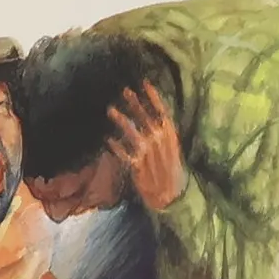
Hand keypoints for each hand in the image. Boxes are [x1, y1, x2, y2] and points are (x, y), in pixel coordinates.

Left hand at [108, 84, 187, 210]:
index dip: (153, 97)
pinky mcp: (137, 166)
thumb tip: (152, 115)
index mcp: (170, 135)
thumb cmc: (169, 169)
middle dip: (135, 103)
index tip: (144, 83)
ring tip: (110, 109)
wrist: (169, 195)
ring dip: (121, 120)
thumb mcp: (171, 147)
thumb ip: (161, 132)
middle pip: (145, 118)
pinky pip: (123, 153)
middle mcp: (159, 141)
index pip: (162, 111)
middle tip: (124, 90)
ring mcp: (148, 153)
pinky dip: (116, 146)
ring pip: (132, 133)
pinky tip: (108, 139)